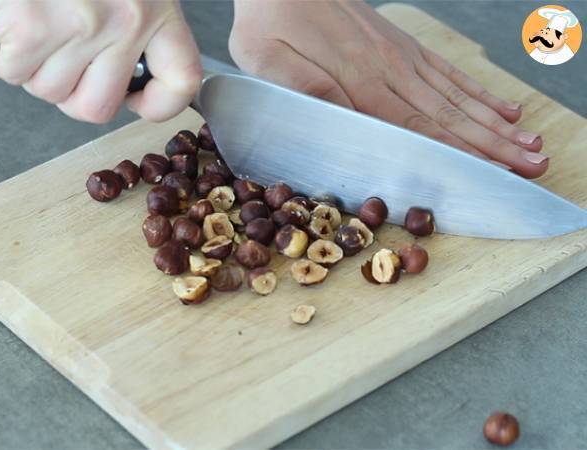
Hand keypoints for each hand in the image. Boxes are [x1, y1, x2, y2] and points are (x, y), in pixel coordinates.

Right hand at [0, 0, 200, 122]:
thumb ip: (139, 28)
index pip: (182, 80)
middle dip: (71, 92)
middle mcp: (126, 20)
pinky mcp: (32, 23)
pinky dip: (6, 52)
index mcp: (158, 9)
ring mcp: (80, 24)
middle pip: (97, 108)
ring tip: (39, 27)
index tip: (135, 99)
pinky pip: (14, 72)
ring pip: (51, 92)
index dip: (158, 104)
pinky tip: (16, 20)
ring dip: (36, 68)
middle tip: (63, 60)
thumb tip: (130, 87)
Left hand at [230, 0, 547, 177]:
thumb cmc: (269, 18)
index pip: (420, 127)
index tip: (494, 173)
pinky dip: (478, 92)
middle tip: (533, 166)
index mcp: (358, 83)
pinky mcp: (401, 44)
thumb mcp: (267, 60)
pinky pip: (447, 71)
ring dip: (496, 123)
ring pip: (457, 96)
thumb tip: (345, 120)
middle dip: (494, 145)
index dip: (459, 153)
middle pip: (451, 116)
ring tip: (529, 142)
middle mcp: (389, 71)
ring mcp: (400, 56)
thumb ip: (305, 89)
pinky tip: (502, 106)